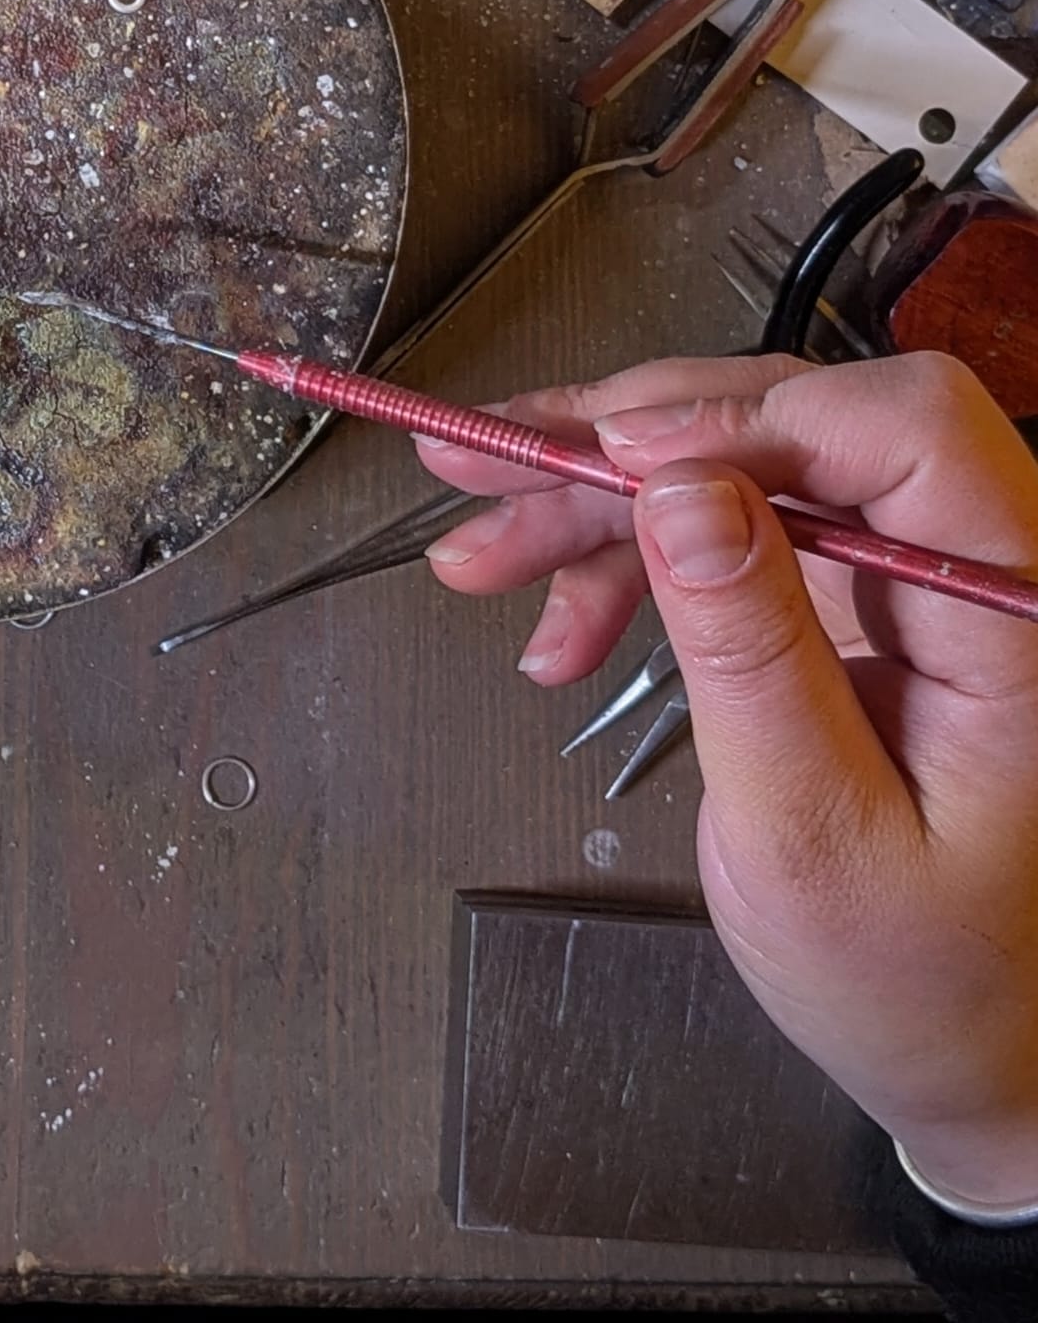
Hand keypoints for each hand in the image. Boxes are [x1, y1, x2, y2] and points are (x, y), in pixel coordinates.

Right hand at [417, 353, 1037, 1211]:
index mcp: (1016, 614)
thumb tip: (680, 490)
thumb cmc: (920, 977)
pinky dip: (621, 560)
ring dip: (594, 504)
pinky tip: (555, 622)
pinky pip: (720, 529)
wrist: (963, 1045)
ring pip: (733, 467)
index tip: (615, 458)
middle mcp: (967, 566)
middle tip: (484, 466)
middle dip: (624, 445)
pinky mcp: (846, 595)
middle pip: (791, 425)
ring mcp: (902, 575)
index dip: (748, 420)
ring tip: (480, 551)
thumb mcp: (813, 828)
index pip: (903, 433)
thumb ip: (751, 650)